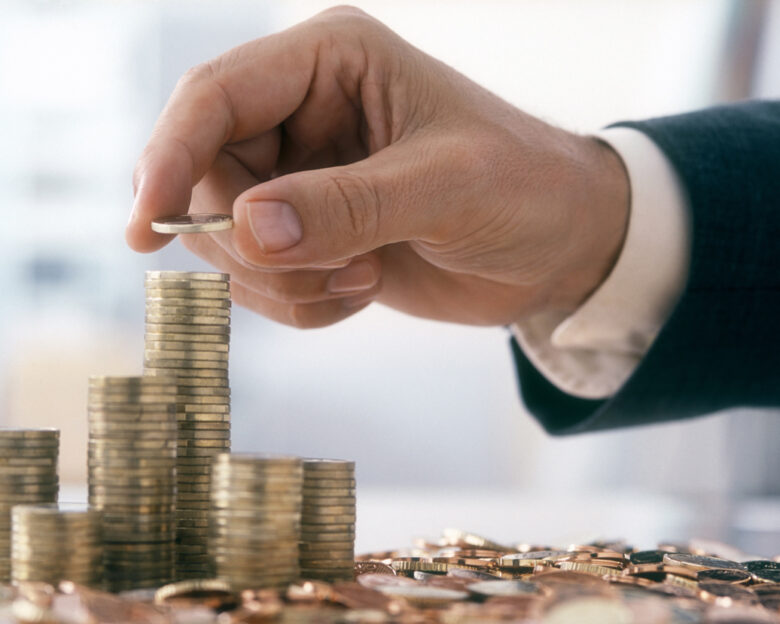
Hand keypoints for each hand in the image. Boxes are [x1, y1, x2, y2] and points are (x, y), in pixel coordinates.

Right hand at [127, 6, 628, 327]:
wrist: (558, 247)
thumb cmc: (525, 189)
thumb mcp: (447, 187)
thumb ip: (349, 205)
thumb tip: (247, 228)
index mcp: (329, 62)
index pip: (213, 98)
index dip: (169, 159)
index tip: (145, 231)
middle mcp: (303, 113)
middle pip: (208, 178)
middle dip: (255, 245)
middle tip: (334, 269)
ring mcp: (304, 177)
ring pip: (229, 239)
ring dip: (285, 281)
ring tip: (364, 276)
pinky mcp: (313, 232)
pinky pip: (262, 278)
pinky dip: (301, 303)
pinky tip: (363, 290)